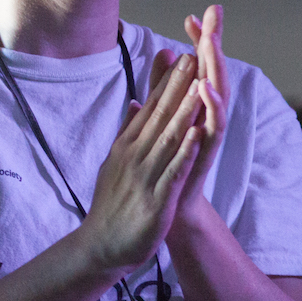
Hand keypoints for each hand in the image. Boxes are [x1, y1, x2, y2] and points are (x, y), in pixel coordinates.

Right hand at [79, 52, 204, 272]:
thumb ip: (129, 130)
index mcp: (127, 145)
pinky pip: (173, 171)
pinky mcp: (156, 199)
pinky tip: (199, 134)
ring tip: (200, 85)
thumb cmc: (113, 204)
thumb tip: (137, 100)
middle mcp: (134, 155)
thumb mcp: (117, 160)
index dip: (167, 82)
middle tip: (194, 56)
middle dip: (178, 87)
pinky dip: (186, 152)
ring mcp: (145, 176)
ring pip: (169, 139)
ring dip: (185, 111)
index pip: (150, 108)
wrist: (101, 245)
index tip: (182, 55)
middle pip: (160, 116)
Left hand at [171, 4, 228, 220]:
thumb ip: (162, 87)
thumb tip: (164, 54)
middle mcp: (205, 117)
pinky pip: (212, 127)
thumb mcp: (162, 118)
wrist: (170, 209)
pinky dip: (210, 108)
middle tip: (215, 14)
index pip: (197, 67)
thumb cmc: (168, 165)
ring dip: (214, 69)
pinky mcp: (205, 154)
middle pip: (212, 72)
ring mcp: (207, 134)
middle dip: (213, 44)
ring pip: (216, 96)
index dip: (196, 42)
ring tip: (210, 44)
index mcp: (194, 107)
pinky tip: (205, 89)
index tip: (192, 15)